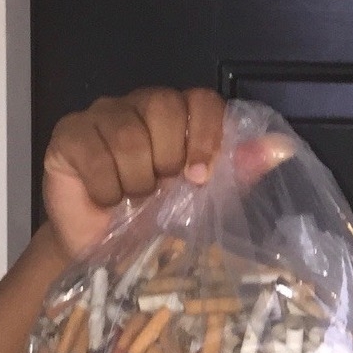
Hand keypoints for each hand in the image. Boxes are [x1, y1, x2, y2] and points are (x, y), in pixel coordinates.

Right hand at [41, 87, 226, 258]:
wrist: (108, 252)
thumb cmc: (160, 219)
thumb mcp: (209, 197)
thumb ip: (241, 170)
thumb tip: (283, 147)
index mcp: (180, 116)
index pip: (201, 99)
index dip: (206, 136)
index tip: (200, 176)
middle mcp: (140, 106)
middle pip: (163, 106)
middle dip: (170, 158)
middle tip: (163, 189)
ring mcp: (101, 115)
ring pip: (127, 132)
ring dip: (138, 179)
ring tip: (135, 198)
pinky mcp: (68, 135)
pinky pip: (93, 152)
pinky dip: (106, 186)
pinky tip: (108, 200)